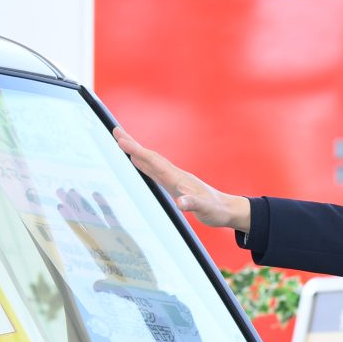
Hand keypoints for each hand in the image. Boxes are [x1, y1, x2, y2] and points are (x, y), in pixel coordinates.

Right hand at [113, 128, 249, 229]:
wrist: (226, 209)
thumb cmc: (216, 210)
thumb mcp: (205, 209)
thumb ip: (193, 204)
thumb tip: (181, 202)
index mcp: (178, 178)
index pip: (154, 161)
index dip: (137, 151)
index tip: (121, 140)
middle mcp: (174, 175)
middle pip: (150, 156)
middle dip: (132, 144)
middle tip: (116, 131)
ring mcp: (174, 178)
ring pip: (151, 161)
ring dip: (135, 151)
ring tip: (121, 141)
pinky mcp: (174, 184)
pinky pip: (154, 171)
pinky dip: (143, 164)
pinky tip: (137, 162)